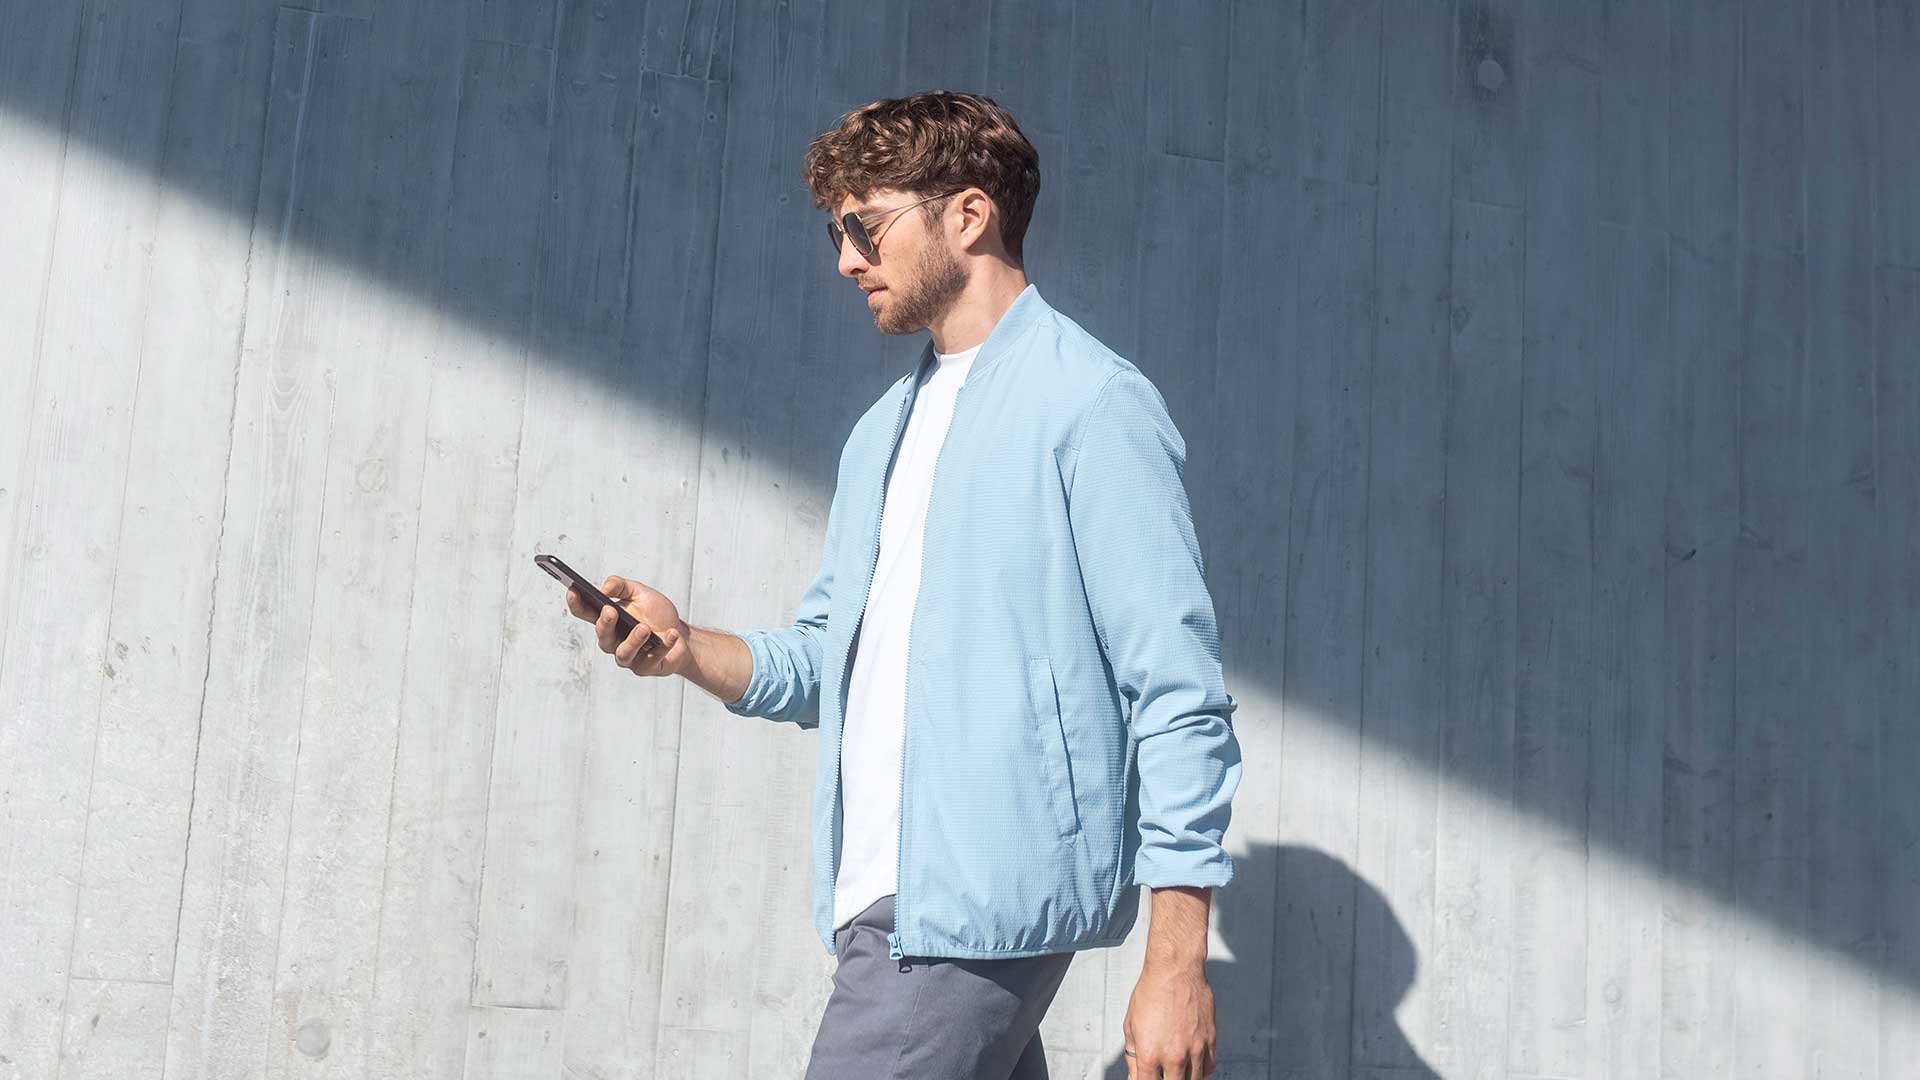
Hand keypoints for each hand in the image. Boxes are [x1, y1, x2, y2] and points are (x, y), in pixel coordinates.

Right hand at [565, 575, 689, 677]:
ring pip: (623, 654)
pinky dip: (663, 646)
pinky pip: (652, 659)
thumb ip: (620, 586)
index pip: (585, 613)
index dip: (576, 603)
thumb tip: (604, 589)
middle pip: (602, 636)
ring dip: (633, 640)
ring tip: (644, 628)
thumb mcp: (639, 592)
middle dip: (605, 624)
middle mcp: (614, 640)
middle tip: (611, 610)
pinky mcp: (646, 667)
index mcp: (608, 620)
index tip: (573, 590)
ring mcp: (629, 657)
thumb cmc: (656, 614)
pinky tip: (671, 635)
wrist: (681, 634)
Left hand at [1121, 965, 1216, 1078]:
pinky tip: (1192, 1064)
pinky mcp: (1210, 1039)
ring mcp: (1194, 1049)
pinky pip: (1209, 1066)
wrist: (1175, 970)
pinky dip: (1201, 1070)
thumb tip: (1135, 1076)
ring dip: (1184, 1078)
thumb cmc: (1151, 992)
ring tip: (1176, 1070)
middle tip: (1162, 1072)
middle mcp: (1174, 1056)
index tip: (1147, 1078)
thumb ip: (1133, 1056)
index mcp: (1150, 1054)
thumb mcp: (1131, 1025)